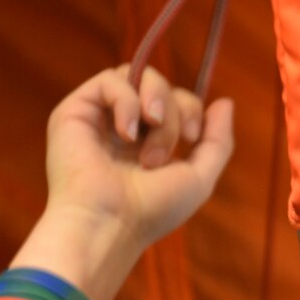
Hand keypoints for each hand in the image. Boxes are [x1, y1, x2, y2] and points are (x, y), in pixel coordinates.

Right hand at [10, 65, 235, 299]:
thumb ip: (217, 140)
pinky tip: (126, 134)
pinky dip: (126, 101)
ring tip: (146, 144)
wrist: (110, 224)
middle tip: (168, 149)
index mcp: (148, 140)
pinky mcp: (74, 111)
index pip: (176, 100)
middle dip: (175, 111)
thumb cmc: (152, 209)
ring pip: (137, 75)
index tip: (191, 138)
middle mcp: (122, 126)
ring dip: (155, 105)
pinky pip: (110, 80)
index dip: (190, 109)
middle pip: (160, 85)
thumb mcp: (199, 177)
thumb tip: (225, 101)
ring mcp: (98, 117)